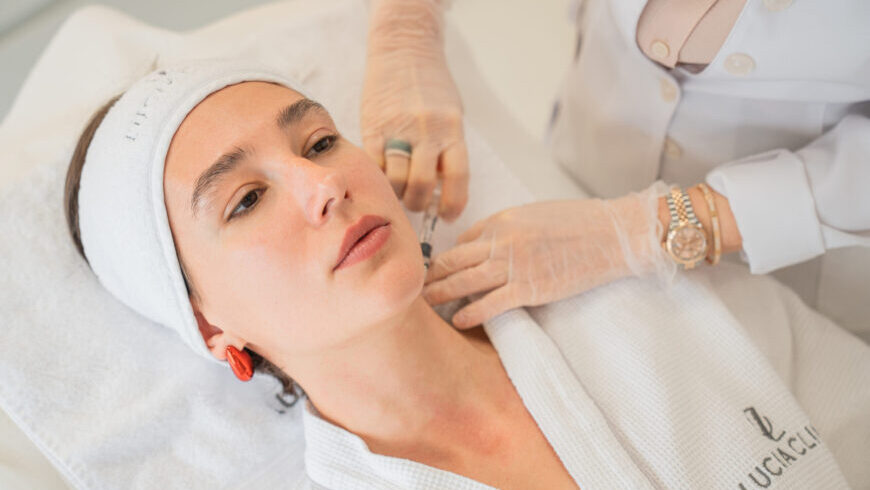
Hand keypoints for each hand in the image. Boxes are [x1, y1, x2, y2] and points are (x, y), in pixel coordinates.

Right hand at [361, 0, 468, 221]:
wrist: (403, 48)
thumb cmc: (432, 85)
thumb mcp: (453, 113)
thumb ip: (449, 147)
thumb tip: (442, 187)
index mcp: (452, 128)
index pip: (457, 177)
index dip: (454, 204)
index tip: (449, 216)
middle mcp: (427, 130)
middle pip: (423, 184)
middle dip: (420, 204)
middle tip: (417, 205)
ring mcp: (398, 129)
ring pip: (396, 179)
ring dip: (397, 194)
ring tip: (399, 192)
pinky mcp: (373, 126)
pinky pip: (374, 164)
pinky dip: (379, 177)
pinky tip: (382, 178)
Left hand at [423, 187, 674, 327]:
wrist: (614, 235)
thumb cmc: (578, 222)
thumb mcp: (534, 214)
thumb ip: (503, 227)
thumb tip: (476, 244)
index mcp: (502, 220)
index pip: (462, 240)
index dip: (445, 257)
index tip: (432, 270)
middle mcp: (502, 241)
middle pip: (453, 261)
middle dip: (430, 276)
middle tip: (410, 289)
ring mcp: (514, 266)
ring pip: (464, 282)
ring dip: (440, 295)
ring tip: (424, 306)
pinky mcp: (530, 289)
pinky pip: (491, 304)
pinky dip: (470, 313)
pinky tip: (457, 320)